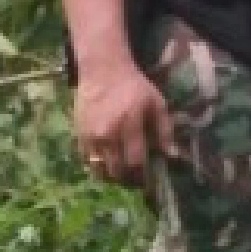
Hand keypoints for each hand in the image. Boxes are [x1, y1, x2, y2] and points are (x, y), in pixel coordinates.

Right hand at [73, 61, 174, 186]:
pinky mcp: (79, 135)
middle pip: (116, 170)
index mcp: (129, 125)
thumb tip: (171, 156)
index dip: (143, 175)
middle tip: (136, 178)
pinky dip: (98, 166)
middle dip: (128, 179)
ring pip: (100, 170)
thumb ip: (165, 130)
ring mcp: (90, 136)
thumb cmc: (134, 87)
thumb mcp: (156, 103)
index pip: (135, 162)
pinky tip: (108, 161)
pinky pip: (87, 161)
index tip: (149, 180)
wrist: (103, 71)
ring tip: (122, 171)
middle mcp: (107, 134)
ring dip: (112, 175)